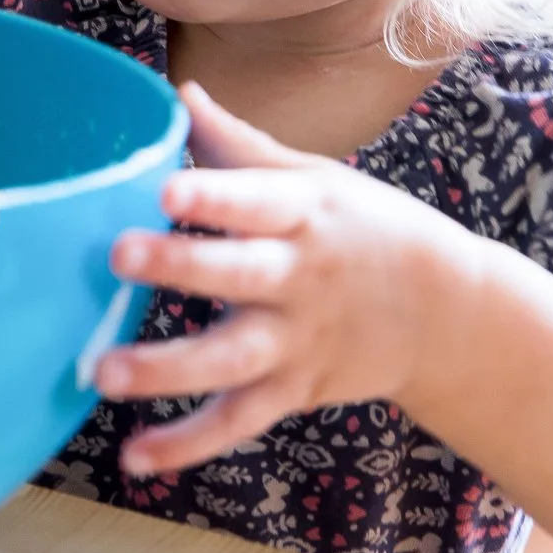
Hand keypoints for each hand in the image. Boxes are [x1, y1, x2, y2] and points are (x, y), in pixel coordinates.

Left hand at [92, 84, 475, 477]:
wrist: (448, 313)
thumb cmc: (362, 228)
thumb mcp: (315, 177)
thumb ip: (239, 145)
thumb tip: (178, 94)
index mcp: (302, 212)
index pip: (255, 199)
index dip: (213, 192)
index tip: (165, 187)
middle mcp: (299, 276)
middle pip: (238, 272)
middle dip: (180, 265)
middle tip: (118, 255)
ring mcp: (297, 339)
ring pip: (231, 358)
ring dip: (167, 368)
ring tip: (103, 374)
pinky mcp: (294, 390)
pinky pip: (237, 421)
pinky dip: (186, 446)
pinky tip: (134, 459)